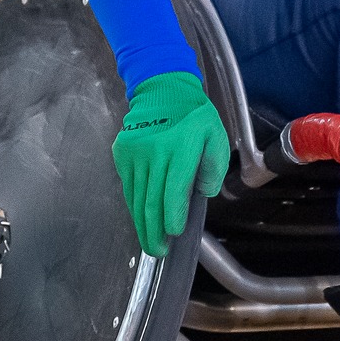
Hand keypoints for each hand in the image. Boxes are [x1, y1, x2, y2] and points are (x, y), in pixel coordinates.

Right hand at [112, 71, 230, 255]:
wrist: (164, 90)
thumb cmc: (194, 117)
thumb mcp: (216, 137)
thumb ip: (213, 168)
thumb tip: (201, 193)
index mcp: (181, 149)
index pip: (173, 191)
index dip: (172, 217)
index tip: (174, 234)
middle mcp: (155, 153)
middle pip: (151, 201)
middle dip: (154, 231)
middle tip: (158, 250)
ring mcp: (135, 154)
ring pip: (136, 197)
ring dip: (142, 223)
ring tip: (149, 241)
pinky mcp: (123, 154)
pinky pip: (128, 187)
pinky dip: (134, 205)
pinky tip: (140, 218)